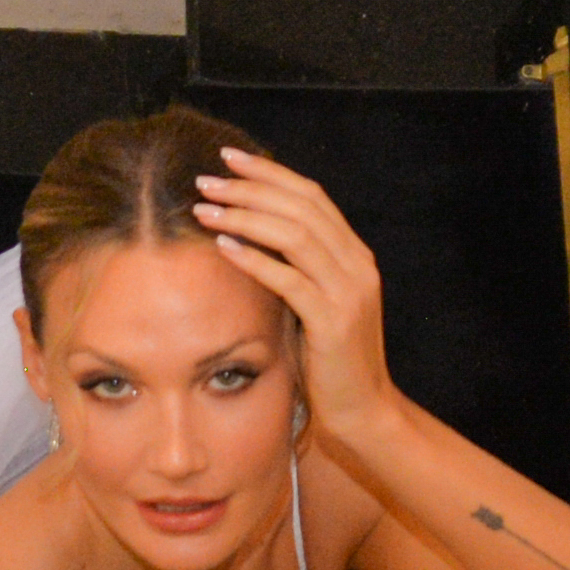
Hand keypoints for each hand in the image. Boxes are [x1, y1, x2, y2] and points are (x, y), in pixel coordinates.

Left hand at [191, 147, 393, 438]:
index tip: (230, 158)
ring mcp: (349, 291)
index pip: (312, 196)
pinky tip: (224, 247)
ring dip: (245, 217)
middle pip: (301, 207)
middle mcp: (357, 265)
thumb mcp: (316, 304)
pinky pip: (290, 280)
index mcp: (354, 255)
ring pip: (295, 236)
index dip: (270, 173)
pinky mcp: (334, 322)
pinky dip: (255, 259)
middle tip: (206, 180)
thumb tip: (246, 238)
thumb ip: (296, 269)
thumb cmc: (330, 360)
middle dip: (250, 188)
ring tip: (204, 208)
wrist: (364, 410)